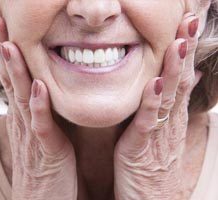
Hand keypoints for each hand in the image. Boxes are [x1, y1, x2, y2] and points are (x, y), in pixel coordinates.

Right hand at [0, 15, 77, 199]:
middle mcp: (24, 121)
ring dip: (16, 71)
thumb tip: (43, 89)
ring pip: (22, 97)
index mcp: (25, 115)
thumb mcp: (43, 132)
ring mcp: (32, 135)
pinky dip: (39, 106)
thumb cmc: (46, 165)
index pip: (14, 77)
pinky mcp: (46, 151)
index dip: (9, 52)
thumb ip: (42, 112)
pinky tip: (37, 86)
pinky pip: (41, 125)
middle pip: (11, 80)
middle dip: (4, 50)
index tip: (6, 26)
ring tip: (10, 44)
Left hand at [114, 13, 201, 199]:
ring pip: (168, 96)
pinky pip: (149, 121)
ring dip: (174, 69)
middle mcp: (170, 120)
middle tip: (190, 21)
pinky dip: (152, 102)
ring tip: (179, 43)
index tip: (187, 26)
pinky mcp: (143, 146)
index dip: (185, 51)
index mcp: (172, 115)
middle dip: (185, 50)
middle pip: (179, 80)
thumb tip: (181, 82)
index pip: (181, 76)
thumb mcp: (165, 131)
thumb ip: (170, 106)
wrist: (151, 199)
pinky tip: (156, 83)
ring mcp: (159, 132)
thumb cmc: (154, 163)